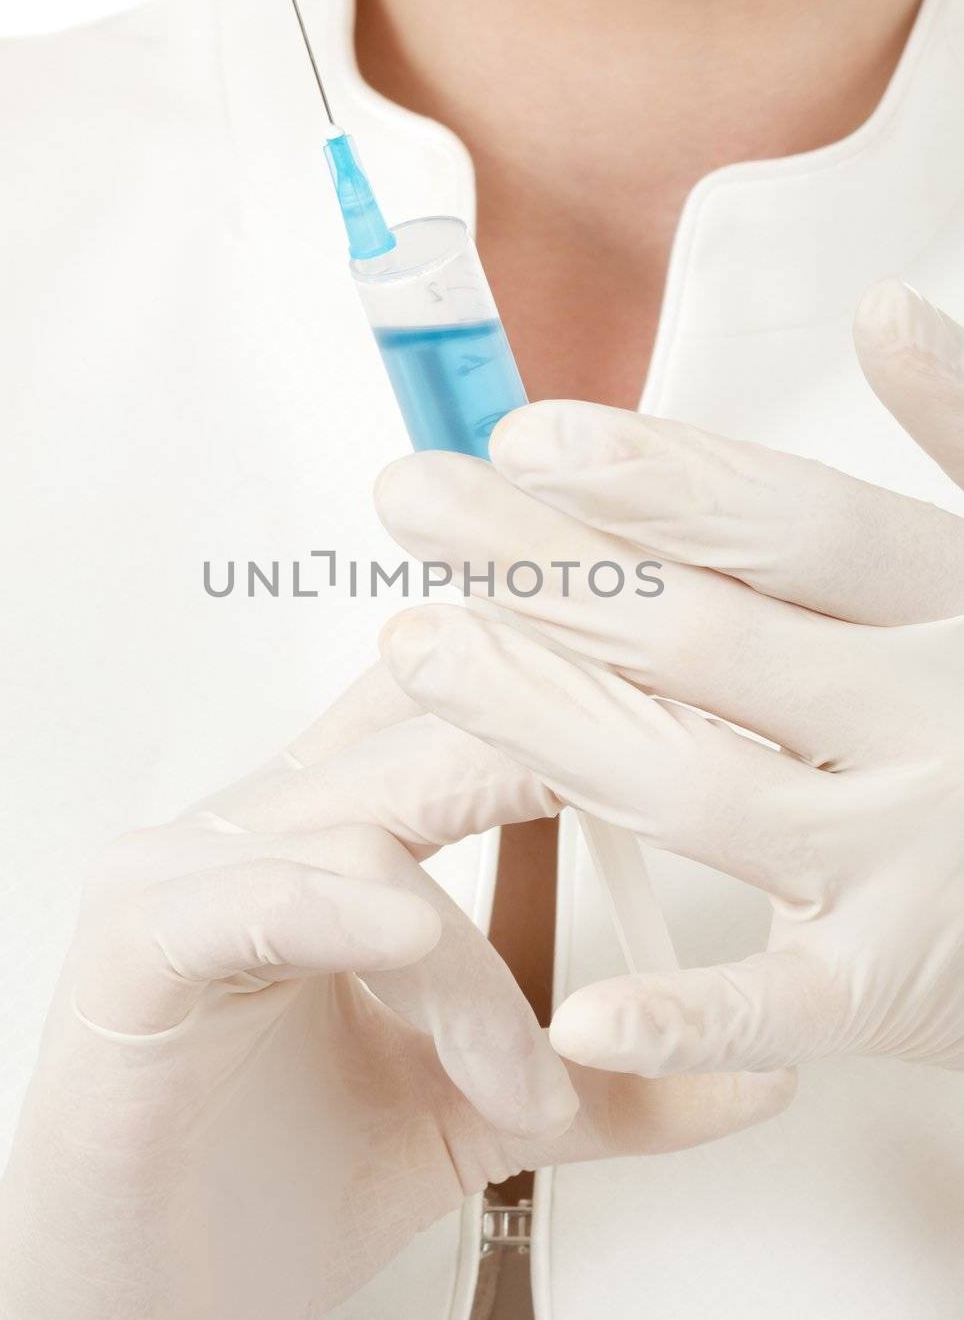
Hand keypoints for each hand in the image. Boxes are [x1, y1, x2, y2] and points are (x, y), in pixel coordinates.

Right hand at [0, 675, 790, 1319]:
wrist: (128, 1311)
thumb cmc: (281, 1189)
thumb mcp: (480, 1115)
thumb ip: (609, 1081)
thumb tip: (766, 1072)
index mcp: (334, 827)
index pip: (460, 694)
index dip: (581, 673)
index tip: (722, 704)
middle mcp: (261, 821)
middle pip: (434, 717)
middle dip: (577, 745)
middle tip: (709, 781)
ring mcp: (190, 870)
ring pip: (379, 823)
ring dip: (489, 969)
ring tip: (540, 1092)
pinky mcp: (135, 948)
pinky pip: (280, 898)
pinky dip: (393, 951)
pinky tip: (463, 1019)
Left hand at [375, 279, 963, 1077]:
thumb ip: (963, 437)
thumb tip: (884, 309)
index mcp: (952, 603)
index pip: (785, 527)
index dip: (653, 478)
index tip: (523, 436)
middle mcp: (929, 721)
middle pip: (705, 636)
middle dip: (545, 566)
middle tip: (411, 505)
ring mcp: (913, 859)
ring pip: (697, 785)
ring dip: (546, 720)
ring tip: (416, 652)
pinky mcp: (898, 989)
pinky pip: (779, 1005)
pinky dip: (683, 1010)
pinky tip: (576, 1003)